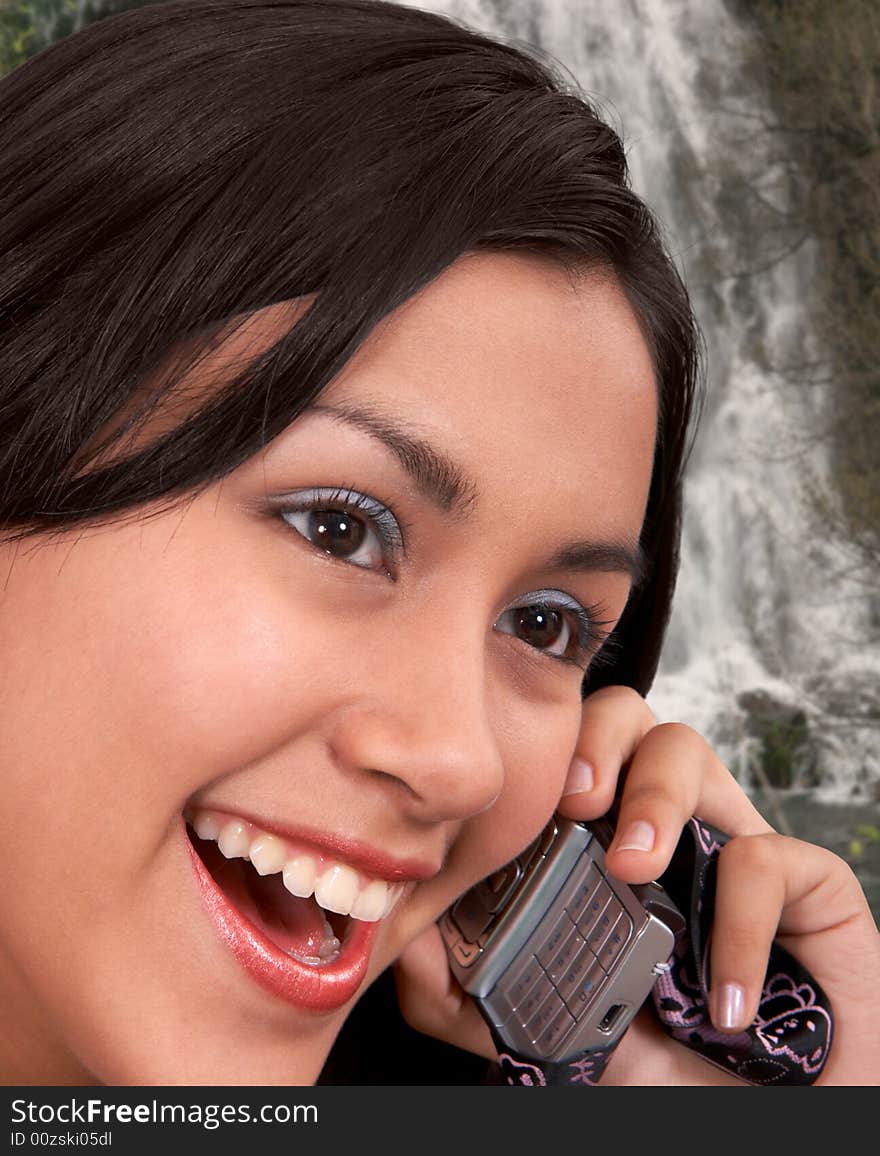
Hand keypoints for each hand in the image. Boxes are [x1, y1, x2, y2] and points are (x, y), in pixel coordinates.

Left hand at [393, 685, 879, 1084]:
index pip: (566, 750)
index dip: (541, 746)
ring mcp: (730, 838)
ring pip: (689, 747)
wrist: (764, 1112)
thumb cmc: (662, 1058)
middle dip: (597, 739)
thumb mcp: (546, 1028)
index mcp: (600, 837)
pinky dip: (738, 919)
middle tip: (575, 798)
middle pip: (625, 717)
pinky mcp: (805, 878)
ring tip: (632, 866)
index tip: (513, 788)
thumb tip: (401, 942)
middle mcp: (662, 821)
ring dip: (654, 797)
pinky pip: (771, 855)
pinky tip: (717, 993)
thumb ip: (465, 993)